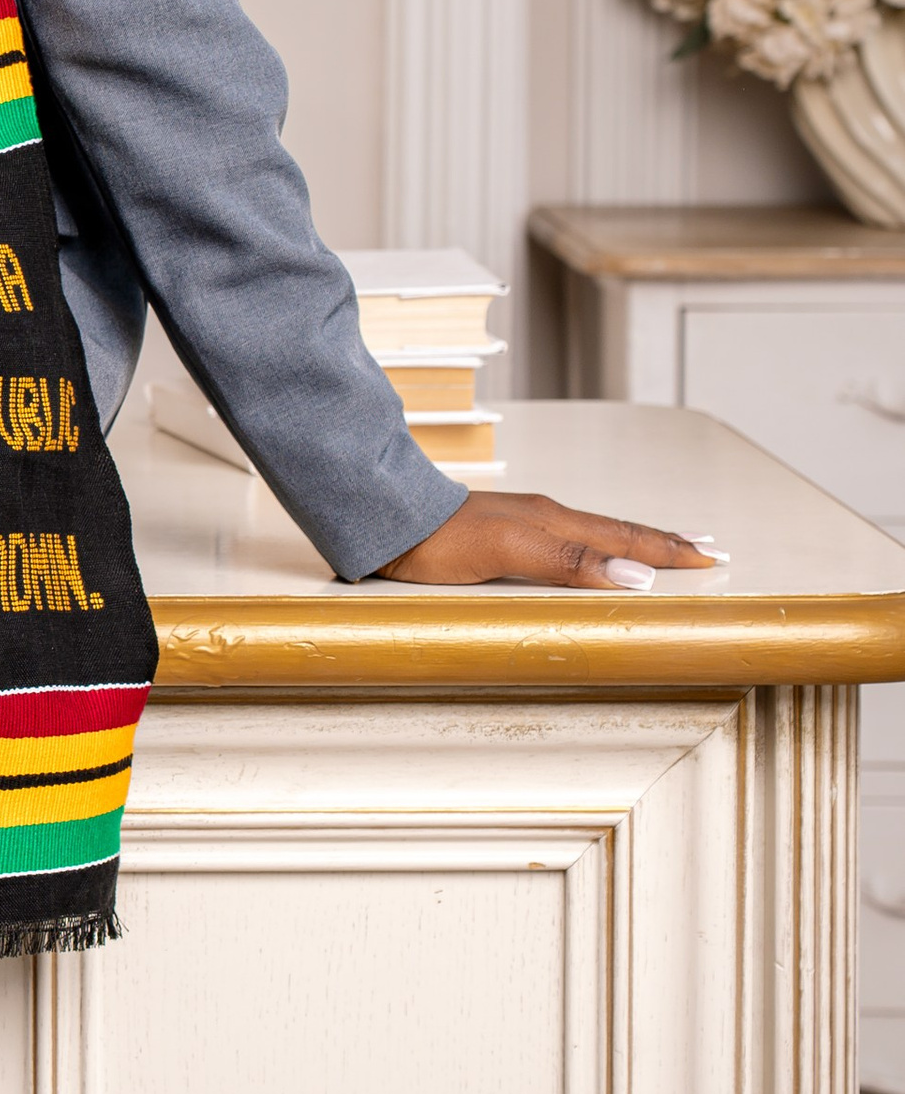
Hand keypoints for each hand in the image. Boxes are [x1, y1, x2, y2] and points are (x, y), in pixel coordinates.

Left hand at [379, 489, 718, 590]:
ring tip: (661, 548)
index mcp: (553, 521)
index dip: (667, 551)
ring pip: (593, 536)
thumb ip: (568, 560)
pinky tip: (589, 553)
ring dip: (633, 544)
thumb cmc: (437, 537)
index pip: (625, 538)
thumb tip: (635, 574)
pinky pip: (566, 543)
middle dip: (663, 543)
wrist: (384, 521)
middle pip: (617, 532)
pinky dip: (596, 549)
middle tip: (705, 549)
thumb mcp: (507, 550)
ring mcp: (523, 525)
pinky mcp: (501, 537)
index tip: (709, 556)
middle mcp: (544, 519)